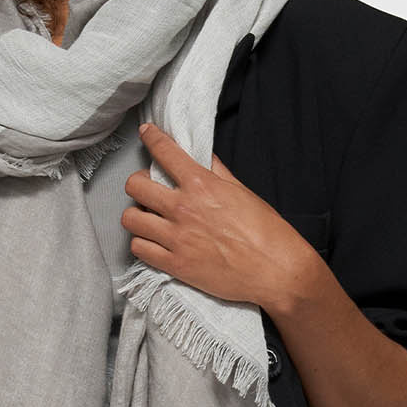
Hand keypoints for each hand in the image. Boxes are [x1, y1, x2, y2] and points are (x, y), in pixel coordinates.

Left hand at [123, 122, 320, 309]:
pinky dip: (142, 243)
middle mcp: (183, 209)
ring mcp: (176, 238)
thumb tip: (202, 157)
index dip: (151, 138)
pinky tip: (153, 241)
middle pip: (135, 186)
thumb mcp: (243, 192)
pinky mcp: (175, 265)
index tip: (146, 134)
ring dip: (137, 215)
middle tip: (148, 189)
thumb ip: (217, 172)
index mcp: (202, 185)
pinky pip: (139, 248)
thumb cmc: (267, 232)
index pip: (165, 152)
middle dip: (138, 183)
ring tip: (149, 218)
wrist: (276, 272)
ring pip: (131, 219)